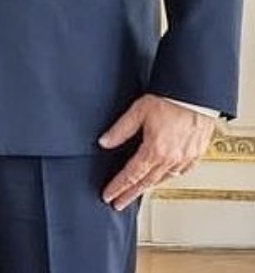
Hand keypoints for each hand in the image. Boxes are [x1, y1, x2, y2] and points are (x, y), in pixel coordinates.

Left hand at [99, 94, 215, 209]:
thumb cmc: (170, 100)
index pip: (131, 175)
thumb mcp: (138, 111)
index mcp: (155, 150)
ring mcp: (185, 159)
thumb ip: (120, 129)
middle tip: (118, 203)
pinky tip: (162, 178)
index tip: (108, 195)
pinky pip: (179, 173)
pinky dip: (167, 178)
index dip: (118, 186)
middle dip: (130, 194)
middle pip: (146, 182)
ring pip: (163, 179)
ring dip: (147, 187)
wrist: (196, 96)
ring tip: (136, 193)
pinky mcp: (195, 155)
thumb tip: (104, 142)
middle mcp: (171, 159)